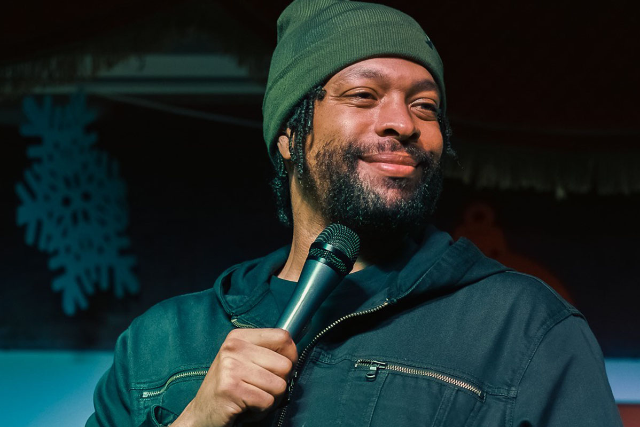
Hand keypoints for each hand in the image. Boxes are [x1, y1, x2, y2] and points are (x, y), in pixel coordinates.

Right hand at [171, 328, 297, 426]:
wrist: (202, 413)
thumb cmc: (230, 388)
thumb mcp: (245, 361)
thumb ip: (267, 353)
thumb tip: (294, 354)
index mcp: (239, 337)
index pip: (283, 337)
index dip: (290, 356)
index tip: (279, 369)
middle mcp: (234, 348)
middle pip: (285, 365)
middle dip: (279, 383)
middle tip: (259, 389)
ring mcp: (231, 367)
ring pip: (279, 386)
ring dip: (269, 399)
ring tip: (251, 398)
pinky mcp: (231, 389)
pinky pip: (267, 402)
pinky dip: (260, 410)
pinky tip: (246, 407)